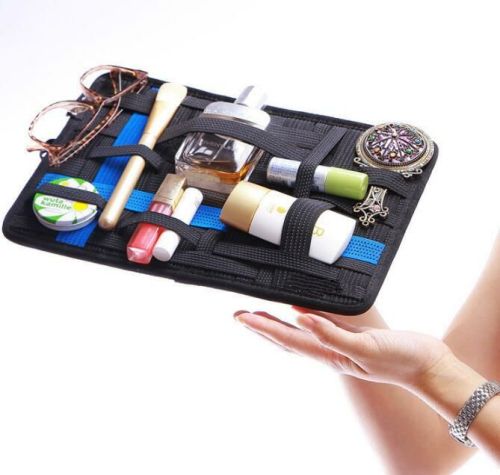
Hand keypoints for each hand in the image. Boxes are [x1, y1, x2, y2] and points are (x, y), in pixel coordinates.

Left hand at [234, 307, 452, 390]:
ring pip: (299, 332)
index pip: (287, 339)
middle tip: (240, 316)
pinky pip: (320, 324)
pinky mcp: (352, 336)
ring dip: (277, 324)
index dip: (263, 327)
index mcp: (328, 354)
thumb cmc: (401, 360)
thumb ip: (334, 336)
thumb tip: (302, 320)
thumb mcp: (366, 348)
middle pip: (286, 338)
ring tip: (260, 314)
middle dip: (262, 328)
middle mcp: (328, 350)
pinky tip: (301, 309)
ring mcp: (339, 343)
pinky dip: (304, 316)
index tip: (242, 317)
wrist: (429, 366)